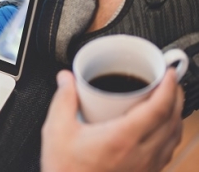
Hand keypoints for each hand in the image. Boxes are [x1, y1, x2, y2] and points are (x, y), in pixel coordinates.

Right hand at [41, 69, 183, 171]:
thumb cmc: (66, 171)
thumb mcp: (57, 131)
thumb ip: (63, 100)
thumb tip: (66, 78)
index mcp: (122, 139)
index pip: (158, 109)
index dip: (168, 87)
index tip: (168, 72)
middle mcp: (141, 154)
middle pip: (172, 120)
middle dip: (175, 96)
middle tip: (170, 79)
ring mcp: (146, 167)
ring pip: (174, 136)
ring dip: (175, 114)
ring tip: (167, 99)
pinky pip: (168, 150)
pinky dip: (170, 132)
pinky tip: (160, 127)